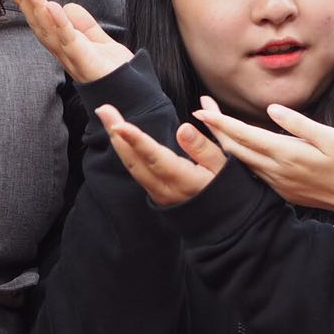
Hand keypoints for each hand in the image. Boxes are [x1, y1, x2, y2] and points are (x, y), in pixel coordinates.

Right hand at [4, 0, 133, 83]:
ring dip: (35, 6)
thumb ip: (85, 26)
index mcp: (64, 46)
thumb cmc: (117, 73)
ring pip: (48, 28)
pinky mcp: (84, 60)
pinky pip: (69, 39)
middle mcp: (62, 51)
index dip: (27, 3)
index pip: (42, 20)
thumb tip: (68, 6)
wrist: (134, 94)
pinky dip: (59, 22)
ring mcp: (71, 56)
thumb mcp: (100, 42)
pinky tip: (50, 6)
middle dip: (24, 1)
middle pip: (39, 23)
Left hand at [95, 103, 223, 204]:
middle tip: (104, 109)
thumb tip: (184, 126)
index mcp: (185, 182)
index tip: (120, 124)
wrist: (226, 223)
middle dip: (117, 135)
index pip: (156, 159)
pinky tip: (118, 136)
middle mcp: (166, 190)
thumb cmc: (229, 191)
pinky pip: (136, 171)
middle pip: (135, 162)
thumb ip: (203, 148)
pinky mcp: (155, 194)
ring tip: (108, 116)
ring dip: (118, 142)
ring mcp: (157, 194)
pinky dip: (125, 152)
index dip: (137, 141)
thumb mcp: (225, 168)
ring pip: (132, 167)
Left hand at [195, 98, 333, 244]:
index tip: (200, 109)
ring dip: (224, 141)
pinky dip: (239, 155)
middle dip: (215, 127)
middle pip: (234, 148)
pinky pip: (252, 171)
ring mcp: (278, 183)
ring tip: (213, 121)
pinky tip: (236, 144)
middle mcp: (276, 171)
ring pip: (240, 161)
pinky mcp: (283, 190)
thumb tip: (272, 109)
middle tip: (202, 105)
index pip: (243, 136)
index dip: (219, 122)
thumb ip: (299, 124)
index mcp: (286, 154)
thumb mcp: (333, 138)